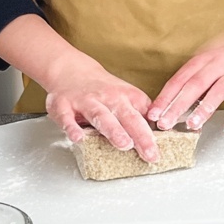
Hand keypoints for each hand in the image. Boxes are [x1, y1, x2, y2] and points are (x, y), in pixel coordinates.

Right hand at [40, 55, 158, 162]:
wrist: (71, 70)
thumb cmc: (102, 89)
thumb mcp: (125, 95)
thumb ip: (139, 112)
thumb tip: (158, 133)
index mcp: (126, 96)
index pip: (142, 116)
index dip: (151, 134)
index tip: (158, 151)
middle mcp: (108, 98)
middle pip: (127, 117)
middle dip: (139, 135)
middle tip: (149, 153)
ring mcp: (86, 101)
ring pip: (101, 116)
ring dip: (113, 130)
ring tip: (124, 144)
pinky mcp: (64, 105)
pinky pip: (67, 118)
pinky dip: (72, 128)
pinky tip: (78, 139)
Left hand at [148, 11, 223, 132]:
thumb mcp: (217, 53)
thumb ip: (199, 70)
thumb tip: (176, 92)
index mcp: (209, 57)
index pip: (182, 77)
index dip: (166, 95)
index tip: (153, 111)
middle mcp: (222, 64)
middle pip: (195, 85)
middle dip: (177, 105)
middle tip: (164, 123)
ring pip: (219, 91)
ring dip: (205, 108)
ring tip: (192, 124)